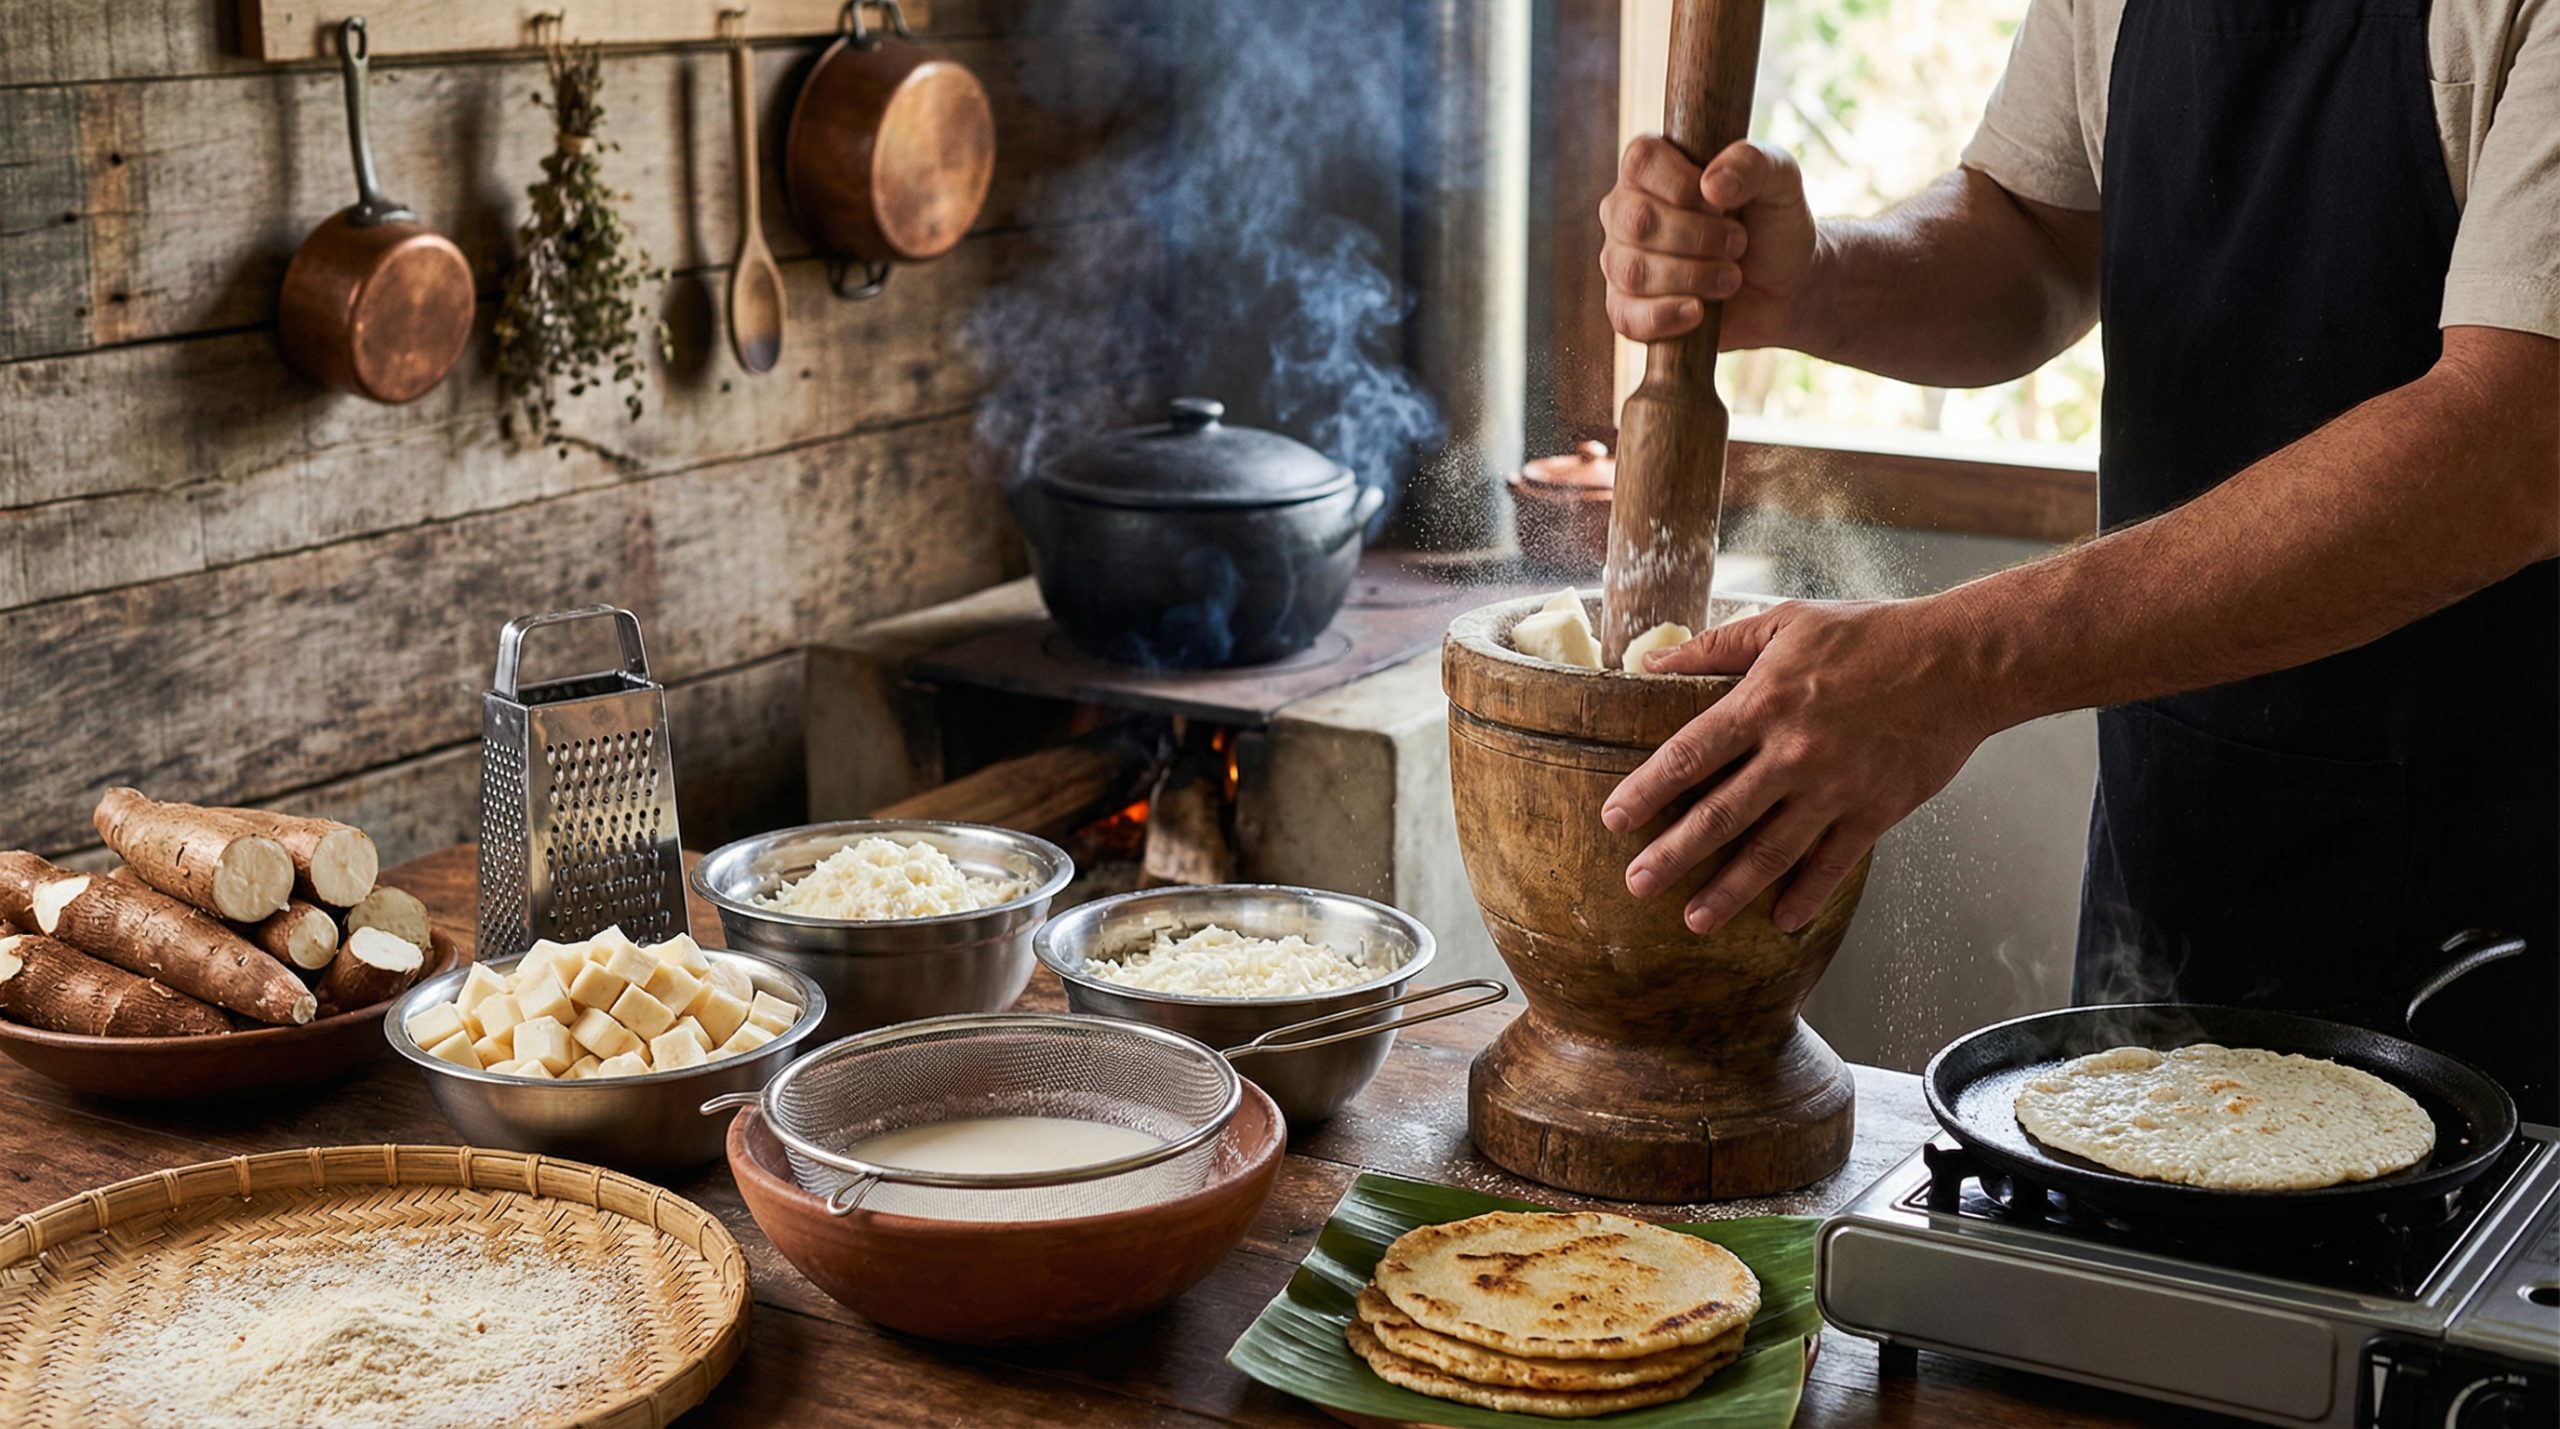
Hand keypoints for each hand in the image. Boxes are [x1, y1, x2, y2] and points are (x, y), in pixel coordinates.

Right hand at [1601, 136, 1817, 348]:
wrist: (1785, 286)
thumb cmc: (1773, 224)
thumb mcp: (1780, 180)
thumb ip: (1752, 163)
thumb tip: (1711, 185)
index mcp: (1652, 168)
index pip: (1641, 160)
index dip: (1683, 184)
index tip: (1721, 203)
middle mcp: (1626, 211)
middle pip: (1637, 221)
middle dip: (1699, 237)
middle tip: (1738, 244)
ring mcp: (1621, 261)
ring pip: (1633, 271)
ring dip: (1694, 277)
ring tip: (1731, 278)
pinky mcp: (1627, 309)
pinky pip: (1625, 317)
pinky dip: (1666, 316)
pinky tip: (1698, 312)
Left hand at [1601, 598, 2002, 934]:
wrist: (1960, 662)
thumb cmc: (1872, 635)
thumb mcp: (1788, 621)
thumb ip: (1718, 646)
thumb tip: (1653, 662)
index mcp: (1763, 702)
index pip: (1687, 755)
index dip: (1646, 792)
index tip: (1614, 821)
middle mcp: (1793, 753)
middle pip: (1718, 816)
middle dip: (1672, 856)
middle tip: (1635, 884)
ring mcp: (1835, 788)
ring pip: (1770, 852)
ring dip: (1728, 891)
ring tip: (1692, 920)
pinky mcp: (1875, 812)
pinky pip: (1832, 864)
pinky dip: (1806, 896)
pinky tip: (1781, 920)